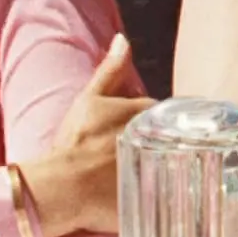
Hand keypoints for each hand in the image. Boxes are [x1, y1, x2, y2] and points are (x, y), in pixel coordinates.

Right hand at [22, 34, 153, 236]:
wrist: (62, 186)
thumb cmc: (74, 140)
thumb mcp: (89, 98)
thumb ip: (111, 69)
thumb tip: (123, 39)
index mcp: (146, 113)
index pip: (164, 112)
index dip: (153, 119)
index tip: (139, 129)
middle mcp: (159, 139)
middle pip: (172, 136)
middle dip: (163, 140)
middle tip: (139, 152)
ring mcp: (161, 169)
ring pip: (175, 161)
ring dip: (167, 164)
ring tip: (144, 173)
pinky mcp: (159, 197)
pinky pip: (173, 192)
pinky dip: (169, 191)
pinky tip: (155, 194)